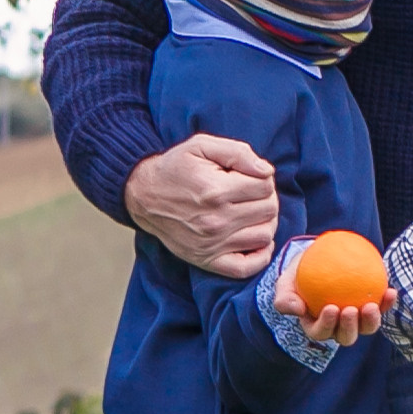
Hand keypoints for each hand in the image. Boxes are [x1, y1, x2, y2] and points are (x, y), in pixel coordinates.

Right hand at [124, 134, 278, 277]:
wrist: (143, 195)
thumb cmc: (175, 168)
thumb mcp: (202, 146)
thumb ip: (238, 153)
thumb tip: (267, 172)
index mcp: (215, 191)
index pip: (265, 186)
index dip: (263, 177)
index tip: (251, 176)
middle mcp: (215, 220)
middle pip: (268, 210)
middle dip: (266, 197)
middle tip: (251, 192)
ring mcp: (211, 244)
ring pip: (264, 235)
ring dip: (265, 221)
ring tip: (251, 212)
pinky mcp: (206, 260)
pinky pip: (247, 267)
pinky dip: (260, 255)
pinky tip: (256, 240)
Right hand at [274, 269, 394, 350]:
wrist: (318, 260)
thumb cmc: (298, 274)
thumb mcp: (285, 284)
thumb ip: (285, 299)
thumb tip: (297, 309)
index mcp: (317, 327)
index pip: (320, 332)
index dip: (326, 325)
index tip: (331, 308)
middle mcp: (338, 328)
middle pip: (346, 336)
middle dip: (349, 328)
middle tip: (350, 310)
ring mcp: (357, 319)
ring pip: (366, 327)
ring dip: (371, 320)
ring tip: (372, 305)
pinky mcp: (372, 307)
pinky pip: (381, 307)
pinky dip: (387, 302)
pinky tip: (391, 291)